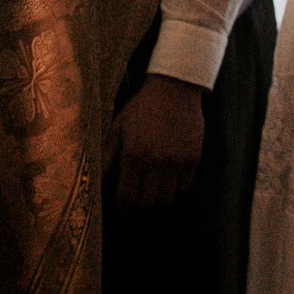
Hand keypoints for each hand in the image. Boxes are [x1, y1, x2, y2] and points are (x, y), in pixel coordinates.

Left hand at [108, 73, 204, 208]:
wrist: (174, 88)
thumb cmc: (142, 107)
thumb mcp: (118, 127)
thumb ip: (108, 156)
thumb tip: (99, 180)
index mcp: (133, 156)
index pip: (126, 196)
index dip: (122, 204)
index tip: (121, 204)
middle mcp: (156, 162)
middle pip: (147, 202)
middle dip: (139, 201)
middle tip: (137, 194)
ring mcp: (177, 162)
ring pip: (167, 198)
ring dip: (158, 195)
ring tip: (154, 186)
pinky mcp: (193, 158)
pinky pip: (184, 186)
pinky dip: (176, 185)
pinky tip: (169, 174)